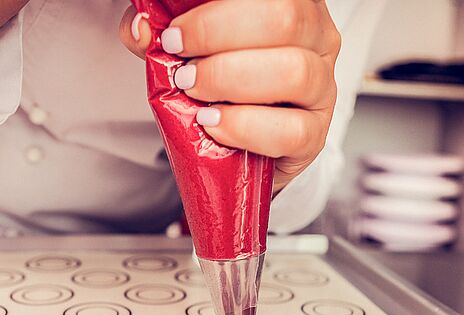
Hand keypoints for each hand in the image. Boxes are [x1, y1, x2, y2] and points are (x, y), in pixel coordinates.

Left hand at [120, 0, 340, 191]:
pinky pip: (290, 130)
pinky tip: (215, 125)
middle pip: (285, 16)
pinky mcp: (315, 135)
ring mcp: (322, 86)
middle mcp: (316, 36)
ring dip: (229, 81)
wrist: (238, 150)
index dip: (216, 9)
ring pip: (292, 71)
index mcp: (291, 3)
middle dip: (217, 36)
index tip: (175, 30)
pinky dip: (244, 127)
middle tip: (182, 62)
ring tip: (195, 93)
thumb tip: (141, 28)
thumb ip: (162, 32)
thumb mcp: (187, 49)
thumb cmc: (219, 88)